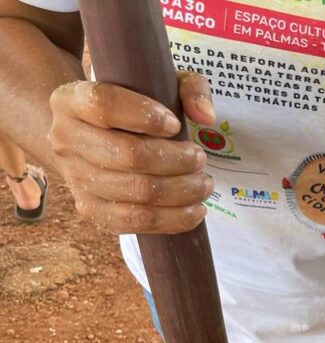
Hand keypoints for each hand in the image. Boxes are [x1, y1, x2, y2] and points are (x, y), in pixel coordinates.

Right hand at [48, 71, 215, 233]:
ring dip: (181, 191)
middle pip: (128, 155)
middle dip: (176, 160)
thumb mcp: (160, 84)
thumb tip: (205, 116)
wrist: (92, 139)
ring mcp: (75, 178)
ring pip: (136, 191)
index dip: (145, 115)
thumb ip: (189, 89)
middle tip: (200, 158)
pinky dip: (172, 220)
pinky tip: (195, 211)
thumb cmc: (132, 110)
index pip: (102, 104)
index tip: (175, 125)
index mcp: (70, 100)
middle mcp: (65, 139)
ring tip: (203, 184)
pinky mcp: (91, 210)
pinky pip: (134, 222)